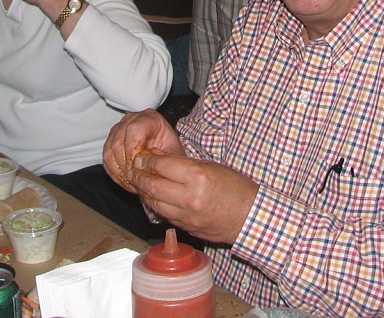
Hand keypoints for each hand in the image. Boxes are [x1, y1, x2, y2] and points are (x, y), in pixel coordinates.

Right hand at [103, 110, 184, 191]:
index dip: (133, 150)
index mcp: (150, 118)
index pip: (134, 130)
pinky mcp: (111, 141)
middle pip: (119, 141)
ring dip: (119, 171)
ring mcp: (119, 129)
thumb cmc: (171, 154)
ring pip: (110, 150)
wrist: (165, 154)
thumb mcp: (174, 156)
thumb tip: (147, 164)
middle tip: (135, 180)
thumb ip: (164, 159)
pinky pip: (106, 158)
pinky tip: (125, 181)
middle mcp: (131, 120)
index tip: (138, 168)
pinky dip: (114, 172)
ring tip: (131, 183)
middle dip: (126, 165)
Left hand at [130, 152, 257, 244]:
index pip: (162, 165)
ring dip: (144, 192)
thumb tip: (160, 158)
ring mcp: (186, 215)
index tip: (142, 156)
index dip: (148, 159)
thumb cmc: (236, 188)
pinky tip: (153, 198)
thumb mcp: (212, 167)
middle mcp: (188, 197)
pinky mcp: (186, 228)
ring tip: (139, 183)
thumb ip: (185, 164)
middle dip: (139, 175)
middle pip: (153, 184)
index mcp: (197, 176)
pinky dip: (156, 205)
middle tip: (133, 169)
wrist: (251, 217)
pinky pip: (164, 215)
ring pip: (154, 203)